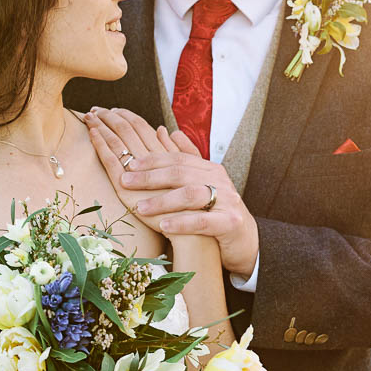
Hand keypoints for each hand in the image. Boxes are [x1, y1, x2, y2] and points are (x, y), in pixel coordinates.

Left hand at [84, 107, 258, 277]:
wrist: (245, 240)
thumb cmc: (216, 211)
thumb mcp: (202, 183)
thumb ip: (185, 158)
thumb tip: (165, 130)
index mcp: (210, 169)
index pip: (178, 159)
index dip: (152, 160)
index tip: (129, 165)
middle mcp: (219, 180)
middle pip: (181, 172)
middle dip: (150, 177)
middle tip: (126, 181)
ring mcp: (227, 200)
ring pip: (190, 194)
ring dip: (162, 200)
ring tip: (140, 208)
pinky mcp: (230, 223)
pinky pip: (203, 221)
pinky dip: (182, 222)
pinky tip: (163, 226)